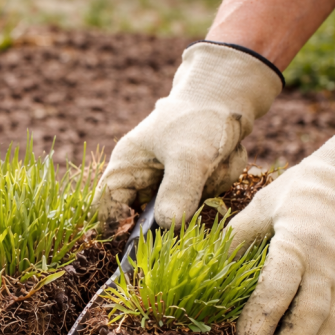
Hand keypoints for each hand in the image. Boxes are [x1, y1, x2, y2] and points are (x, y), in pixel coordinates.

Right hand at [93, 41, 281, 233]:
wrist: (229, 92)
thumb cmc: (200, 116)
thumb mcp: (190, 155)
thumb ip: (179, 190)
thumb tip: (169, 226)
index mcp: (125, 168)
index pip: (105, 211)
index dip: (117, 230)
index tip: (145, 242)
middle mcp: (140, 178)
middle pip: (149, 218)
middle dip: (181, 206)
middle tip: (201, 184)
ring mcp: (164, 181)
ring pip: (182, 209)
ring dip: (207, 189)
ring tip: (217, 160)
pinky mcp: (187, 182)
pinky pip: (202, 199)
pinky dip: (217, 182)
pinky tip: (223, 159)